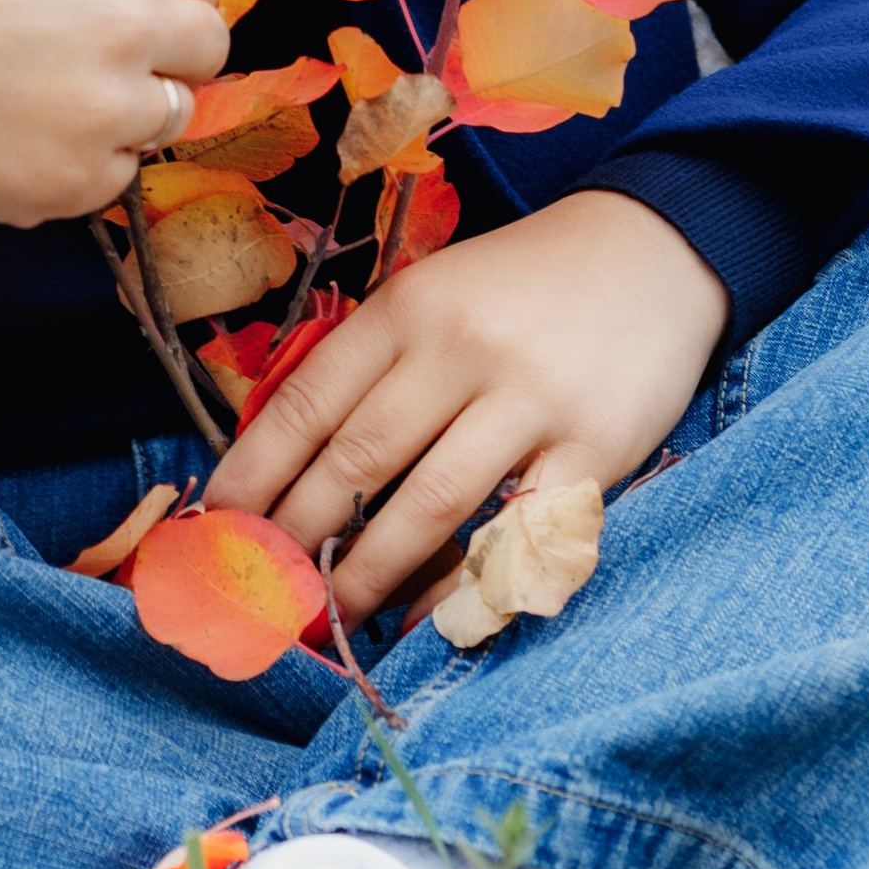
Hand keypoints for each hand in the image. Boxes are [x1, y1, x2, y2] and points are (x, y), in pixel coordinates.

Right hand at [0, 0, 228, 225]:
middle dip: (167, 57)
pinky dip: (78, 167)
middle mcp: (130, 22)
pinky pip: (114, 179)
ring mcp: (107, 109)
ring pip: (166, 118)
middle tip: (105, 66)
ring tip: (43, 104)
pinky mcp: (72, 182)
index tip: (144, 13)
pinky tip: (14, 142)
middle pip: (206, 50)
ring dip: (123, 115)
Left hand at [205, 190, 726, 629]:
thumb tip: (281, 467)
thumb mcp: (434, 294)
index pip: (306, 402)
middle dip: (296, 538)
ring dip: (367, 574)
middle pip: (356, 461)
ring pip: (429, 506)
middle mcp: (461, 349)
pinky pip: (515, 534)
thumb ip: (367, 365)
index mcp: (407, 307)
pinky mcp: (595, 448)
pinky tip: (422, 617)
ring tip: (327, 616)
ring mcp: (531, 400)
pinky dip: (463, 585)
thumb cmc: (521, 288)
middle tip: (258, 592)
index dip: (252, 475)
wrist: (655, 252)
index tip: (213, 530)